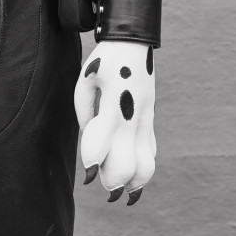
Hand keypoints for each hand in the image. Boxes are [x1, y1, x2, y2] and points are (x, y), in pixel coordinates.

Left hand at [74, 40, 155, 204]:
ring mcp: (145, 119)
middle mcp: (133, 117)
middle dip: (116, 182)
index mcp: (112, 105)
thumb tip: (89, 136)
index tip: (88, 176)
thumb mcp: (85, 79)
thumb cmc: (104, 61)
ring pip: (147, 162)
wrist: (133, 42)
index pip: (103, 144)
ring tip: (122, 193)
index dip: (94, 163)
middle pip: (129, 163)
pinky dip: (144, 169)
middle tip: (102, 187)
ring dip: (135, 182)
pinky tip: (133, 179)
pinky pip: (151, 151)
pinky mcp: (150, 119)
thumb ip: (84, 110)